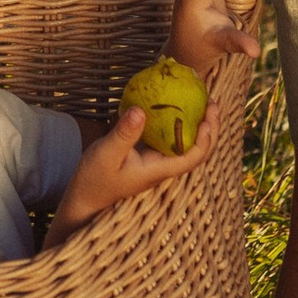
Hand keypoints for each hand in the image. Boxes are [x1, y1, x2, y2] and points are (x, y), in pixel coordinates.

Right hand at [47, 98, 211, 242]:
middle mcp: (163, 166)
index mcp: (159, 169)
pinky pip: (168, 137)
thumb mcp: (106, 154)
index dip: (205, 138)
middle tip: (211, 100)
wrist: (86, 198)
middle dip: (209, 126)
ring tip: (199, 99)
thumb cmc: (95, 179)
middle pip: (197, 149)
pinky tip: (170, 104)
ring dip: (196, 122)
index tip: (207, 116)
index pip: (193, 157)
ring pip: (185, 142)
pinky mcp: (148, 155)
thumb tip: (140, 110)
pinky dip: (175, 121)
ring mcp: (156, 161)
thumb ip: (124, 134)